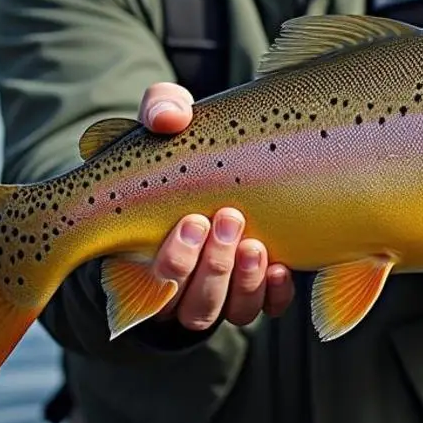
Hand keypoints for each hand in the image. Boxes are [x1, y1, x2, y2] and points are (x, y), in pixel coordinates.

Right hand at [136, 82, 294, 330]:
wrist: (224, 159)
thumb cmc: (185, 143)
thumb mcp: (168, 120)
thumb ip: (160, 108)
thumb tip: (168, 119)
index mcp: (140, 256)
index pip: (148, 288)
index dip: (173, 263)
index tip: (193, 219)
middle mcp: (178, 286)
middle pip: (193, 305)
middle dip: (212, 267)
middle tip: (229, 218)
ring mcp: (220, 292)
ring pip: (228, 313)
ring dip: (242, 284)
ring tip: (255, 244)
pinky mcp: (256, 290)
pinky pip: (266, 309)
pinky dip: (274, 295)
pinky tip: (282, 267)